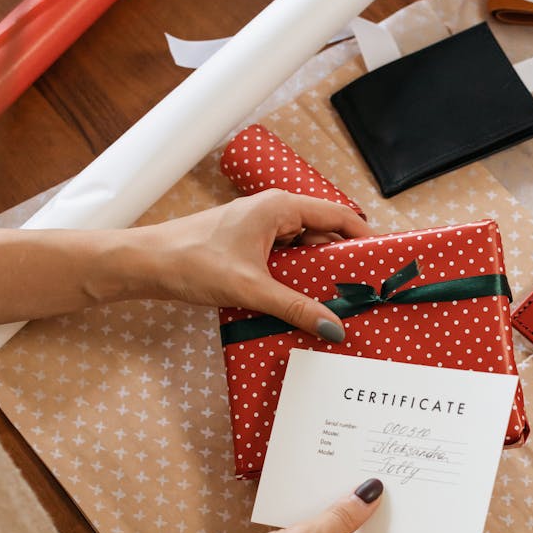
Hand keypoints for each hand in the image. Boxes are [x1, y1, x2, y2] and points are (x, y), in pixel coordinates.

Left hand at [134, 189, 370, 341]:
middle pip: (325, 234)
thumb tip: (334, 326)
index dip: (365, 238)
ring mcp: (261, 229)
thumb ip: (295, 307)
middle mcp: (274, 212)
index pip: (339, 215)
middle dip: (344, 262)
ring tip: (340, 301)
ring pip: (305, 250)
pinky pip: (286, 260)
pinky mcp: (249, 247)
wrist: (146, 263)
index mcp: (280, 207)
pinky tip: (304, 303)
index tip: (385, 261)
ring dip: (319, 275)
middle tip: (366, 290)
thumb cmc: (191, 261)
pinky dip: (298, 280)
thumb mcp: (251, 288)